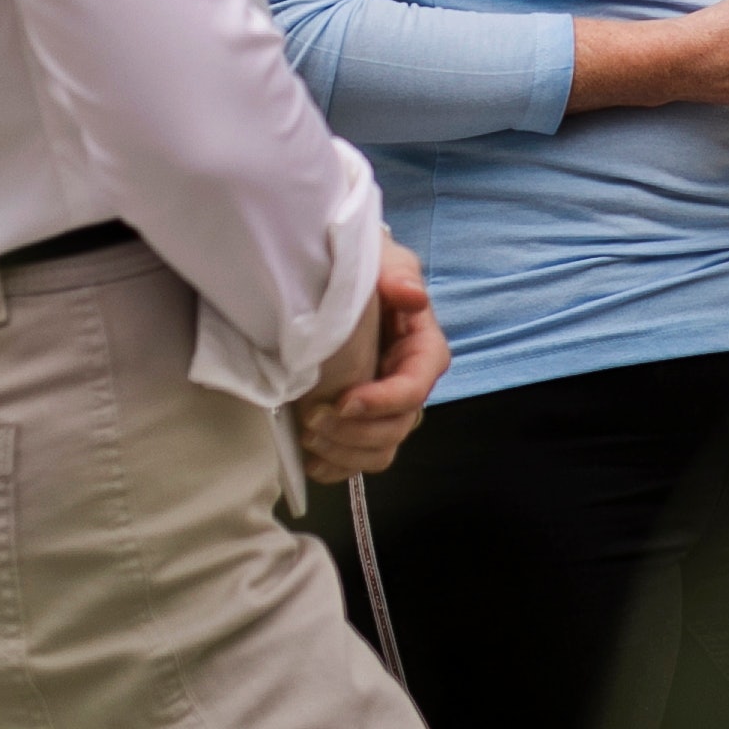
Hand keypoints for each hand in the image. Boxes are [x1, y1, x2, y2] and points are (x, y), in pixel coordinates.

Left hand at [296, 242, 447, 482]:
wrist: (333, 283)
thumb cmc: (364, 271)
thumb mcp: (383, 260)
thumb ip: (398, 274)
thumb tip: (412, 297)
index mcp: (422, 351)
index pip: (414, 388)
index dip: (382, 402)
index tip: (342, 400)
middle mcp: (409, 386)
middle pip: (397, 428)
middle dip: (354, 431)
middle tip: (311, 417)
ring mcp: (385, 410)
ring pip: (379, 452)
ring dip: (343, 452)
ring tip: (306, 436)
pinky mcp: (361, 425)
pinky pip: (358, 462)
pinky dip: (335, 468)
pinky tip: (310, 460)